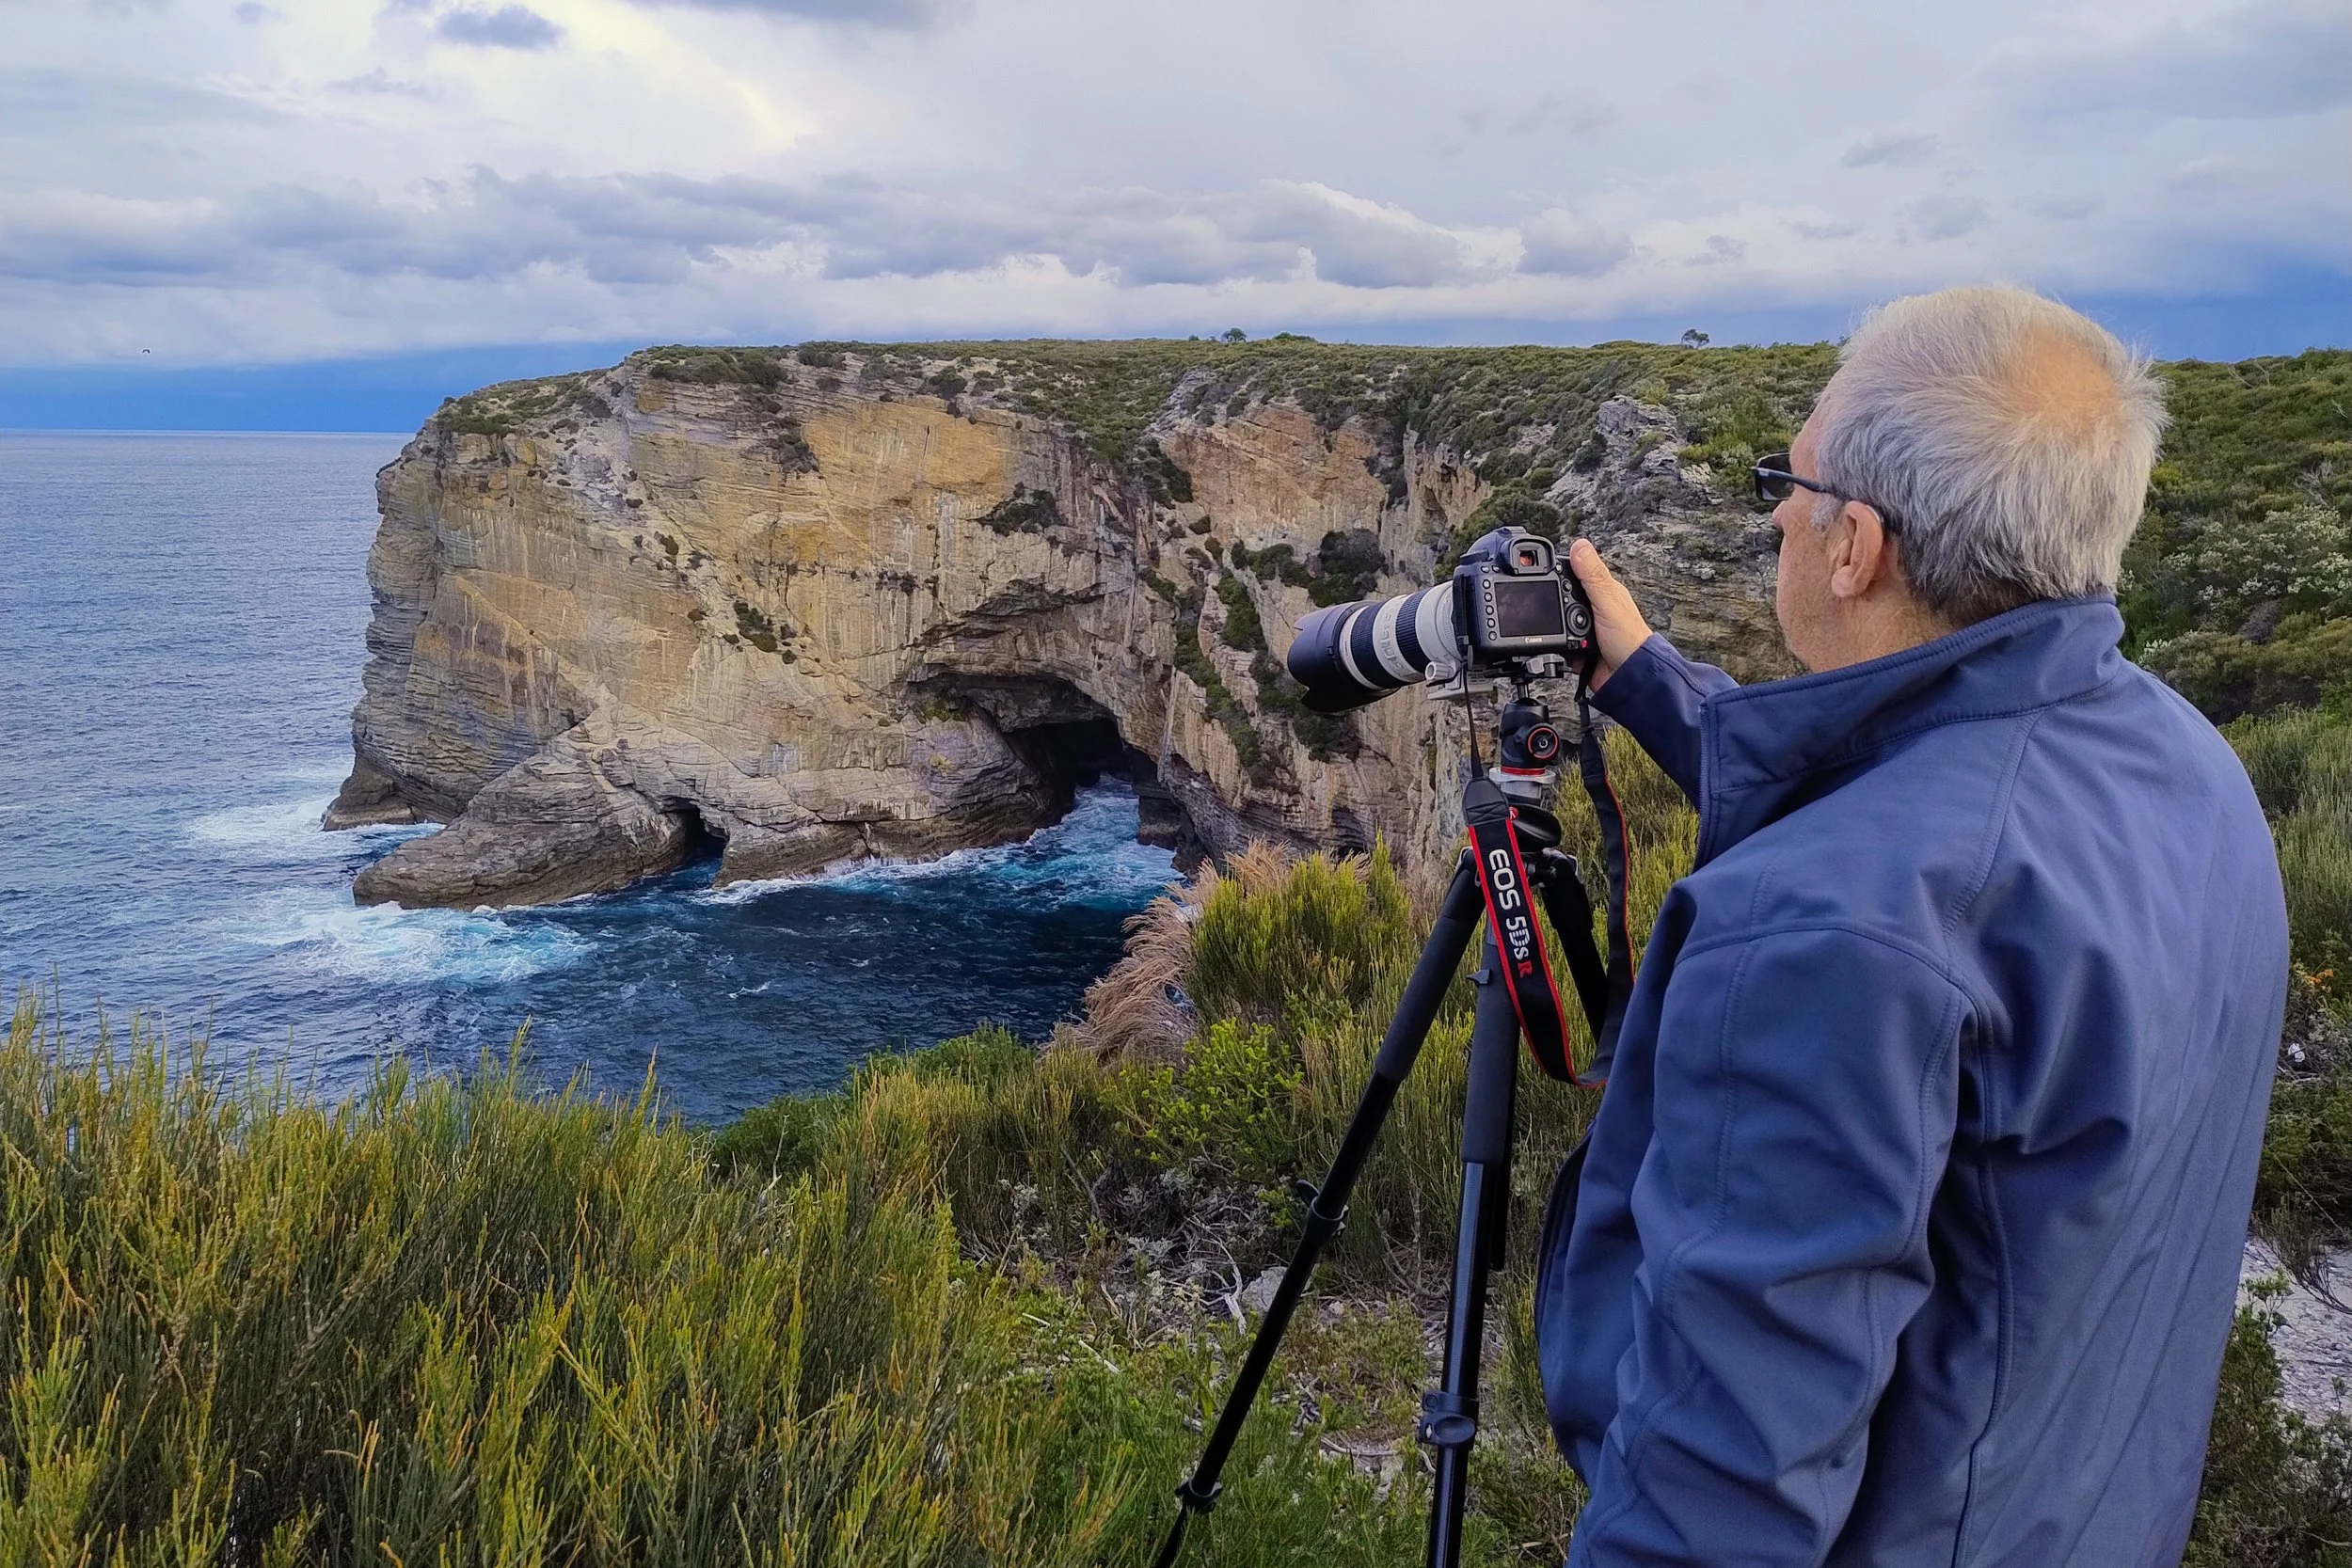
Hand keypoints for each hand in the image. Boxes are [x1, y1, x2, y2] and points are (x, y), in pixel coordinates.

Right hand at [1567, 539, 1652, 690]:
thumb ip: (1592, 575)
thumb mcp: (1607, 602)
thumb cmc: (1629, 639)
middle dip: (1555, 604)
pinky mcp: (1578, 648)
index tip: (1546, 571)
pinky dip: (1558, 646)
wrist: (1628, 677)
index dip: (1562, 570)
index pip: (1577, 573)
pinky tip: (1565, 649)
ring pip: (1559, 621)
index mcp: (1604, 591)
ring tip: (1570, 634)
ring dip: (1558, 628)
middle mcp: (1595, 608)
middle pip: (1563, 597)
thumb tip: (1580, 545)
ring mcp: (1586, 629)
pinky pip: (1559, 643)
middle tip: (1556, 610)